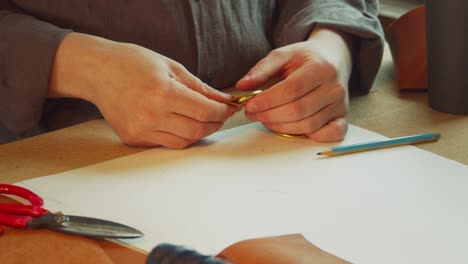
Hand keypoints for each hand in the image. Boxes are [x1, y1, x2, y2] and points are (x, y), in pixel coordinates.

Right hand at [50, 33, 235, 148]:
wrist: (97, 71)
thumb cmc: (133, 62)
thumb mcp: (171, 67)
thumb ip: (200, 87)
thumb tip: (223, 100)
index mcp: (163, 93)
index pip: (205, 111)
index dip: (222, 112)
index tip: (229, 108)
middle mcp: (151, 115)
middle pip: (197, 131)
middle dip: (214, 124)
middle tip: (218, 115)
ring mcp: (140, 130)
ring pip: (183, 141)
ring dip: (197, 132)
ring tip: (200, 118)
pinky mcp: (133, 138)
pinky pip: (165, 143)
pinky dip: (178, 135)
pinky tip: (177, 121)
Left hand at [236, 28, 353, 141]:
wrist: (334, 58)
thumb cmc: (305, 58)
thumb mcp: (283, 55)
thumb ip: (261, 69)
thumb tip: (242, 86)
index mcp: (320, 68)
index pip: (291, 90)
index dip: (267, 101)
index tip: (249, 105)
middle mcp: (334, 87)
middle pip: (298, 110)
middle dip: (270, 116)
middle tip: (253, 114)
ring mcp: (340, 104)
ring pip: (308, 125)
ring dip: (281, 127)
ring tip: (266, 119)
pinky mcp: (342, 117)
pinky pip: (330, 135)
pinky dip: (310, 136)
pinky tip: (293, 128)